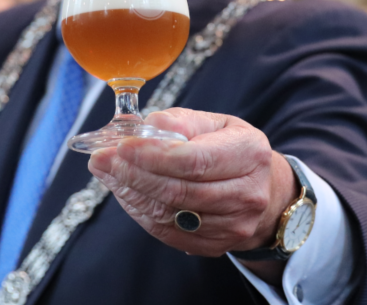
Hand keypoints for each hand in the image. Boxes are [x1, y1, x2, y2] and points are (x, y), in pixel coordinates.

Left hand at [87, 108, 297, 260]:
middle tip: (102, 159)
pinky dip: (140, 212)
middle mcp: (248, 193)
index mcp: (250, 153)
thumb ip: (178, 121)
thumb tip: (142, 127)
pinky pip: (167, 232)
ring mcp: (234, 225)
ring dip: (130, 192)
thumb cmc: (230, 148)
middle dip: (133, 174)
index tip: (121, 146)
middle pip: (178, 190)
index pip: (194, 160)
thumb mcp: (214, 123)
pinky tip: (126, 192)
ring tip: (107, 172)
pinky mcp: (217, 246)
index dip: (152, 155)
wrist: (264, 190)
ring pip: (169, 214)